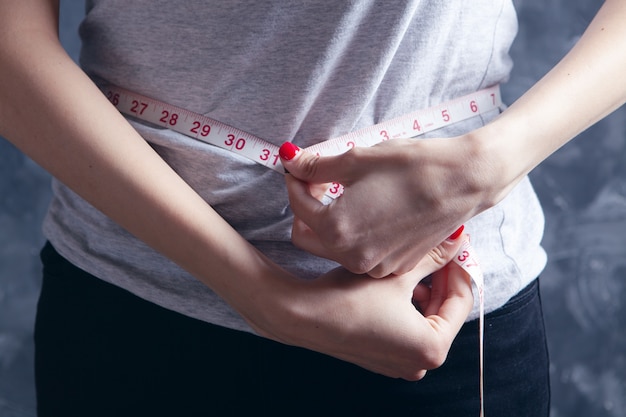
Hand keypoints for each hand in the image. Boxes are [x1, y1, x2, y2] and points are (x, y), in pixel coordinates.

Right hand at [245, 235, 473, 379]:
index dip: (457, 268)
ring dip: (422, 290)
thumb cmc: (348, 296)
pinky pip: (405, 328)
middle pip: (443, 312)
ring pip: (424, 319)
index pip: (460, 301)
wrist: (301, 314)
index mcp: (431, 348)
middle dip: (439, 279)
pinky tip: (394, 282)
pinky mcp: (380, 358)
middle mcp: (418, 364)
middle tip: (436, 249)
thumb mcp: (397, 271)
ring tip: (412, 261)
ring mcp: (398, 365)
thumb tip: (456, 241)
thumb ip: (433, 256)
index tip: (454, 246)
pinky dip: (405, 306)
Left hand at [280, 136, 502, 276]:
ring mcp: (375, 265)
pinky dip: (355, 235)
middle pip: (306, 235)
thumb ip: (316, 165)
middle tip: (319, 182)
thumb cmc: (412, 167)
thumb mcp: (356, 159)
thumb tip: (290, 160)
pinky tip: (371, 211)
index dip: (295, 181)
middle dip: (306, 207)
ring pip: (332, 248)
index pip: (298, 205)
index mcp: (337, 229)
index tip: (300, 166)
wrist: (462, 182)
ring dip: (330, 223)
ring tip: (347, 194)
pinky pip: (360, 254)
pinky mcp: (394, 265)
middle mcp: (352, 256)